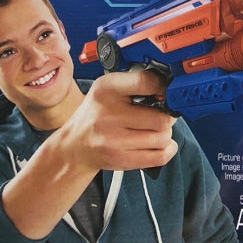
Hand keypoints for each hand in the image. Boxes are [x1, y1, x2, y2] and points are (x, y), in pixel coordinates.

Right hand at [55, 71, 177, 173]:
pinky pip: (159, 156)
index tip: (167, 93)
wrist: (73, 146)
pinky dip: (166, 150)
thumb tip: (169, 88)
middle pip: (162, 118)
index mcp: (106, 89)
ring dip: (165, 134)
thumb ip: (138, 82)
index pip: (148, 82)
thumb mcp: (109, 88)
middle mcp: (108, 115)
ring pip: (163, 138)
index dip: (165, 88)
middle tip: (160, 115)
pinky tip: (158, 144)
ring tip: (153, 130)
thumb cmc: (97, 114)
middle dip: (167, 116)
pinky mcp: (119, 159)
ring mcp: (113, 140)